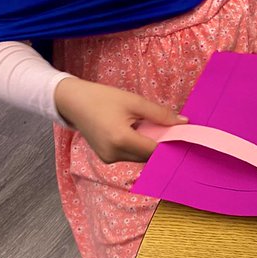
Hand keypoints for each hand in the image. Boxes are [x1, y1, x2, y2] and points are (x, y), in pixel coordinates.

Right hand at [54, 77, 182, 163]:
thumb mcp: (134, 101)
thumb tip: (184, 123)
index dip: (170, 144)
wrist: (72, 102)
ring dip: (147, 145)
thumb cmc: (103, 98)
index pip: (155, 150)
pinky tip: (133, 131)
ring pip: (139, 157)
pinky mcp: (106, 159)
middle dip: (160, 144)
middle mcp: (114, 154)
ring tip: (144, 126)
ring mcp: (109, 159)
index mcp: (121, 139)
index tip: (182, 136)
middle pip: (148, 156)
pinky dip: (136, 146)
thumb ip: (160, 114)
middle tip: (166, 128)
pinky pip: (129, 156)